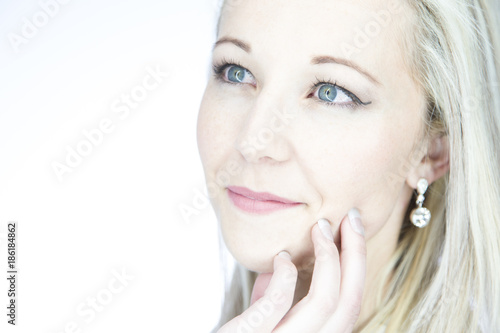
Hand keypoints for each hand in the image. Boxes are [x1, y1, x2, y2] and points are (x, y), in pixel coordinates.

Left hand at [217, 209, 366, 332]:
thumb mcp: (266, 322)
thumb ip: (279, 298)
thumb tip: (287, 261)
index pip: (350, 304)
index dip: (358, 265)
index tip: (354, 229)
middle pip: (347, 302)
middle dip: (354, 255)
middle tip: (349, 219)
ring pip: (323, 304)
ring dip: (326, 259)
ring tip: (318, 228)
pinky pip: (278, 304)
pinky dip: (285, 277)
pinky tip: (280, 258)